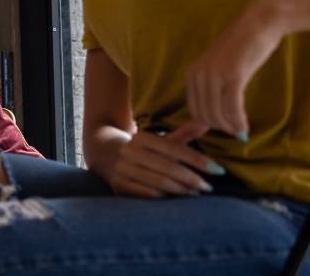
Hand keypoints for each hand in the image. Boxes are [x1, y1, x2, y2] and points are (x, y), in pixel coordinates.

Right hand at [106, 122, 223, 197]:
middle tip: (208, 187)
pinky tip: (176, 199)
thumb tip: (207, 123)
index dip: (197, 160)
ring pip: (158, 182)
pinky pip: (146, 194)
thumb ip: (183, 134)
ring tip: (195, 193)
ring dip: (181, 190)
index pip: (173, 149)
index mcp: (141, 138)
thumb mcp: (160, 140)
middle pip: (167, 167)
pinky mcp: (118, 185)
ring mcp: (122, 169)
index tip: (218, 170)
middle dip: (191, 178)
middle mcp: (129, 152)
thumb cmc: (143, 149)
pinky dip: (164, 198)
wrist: (104, 154)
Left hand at [186, 0, 282, 140]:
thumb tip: (215, 116)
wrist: (256, 24)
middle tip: (234, 132)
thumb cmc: (241, 47)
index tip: (221, 129)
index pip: (194, 108)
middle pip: (204, 114)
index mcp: (192, 73)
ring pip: (217, 113)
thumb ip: (213, 88)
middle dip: (219, 127)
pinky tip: (244, 128)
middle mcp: (198, 75)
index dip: (207, 124)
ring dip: (229, 126)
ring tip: (239, 131)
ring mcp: (214, 75)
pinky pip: (232, 107)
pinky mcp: (233, 75)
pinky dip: (238, 121)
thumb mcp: (220, 68)